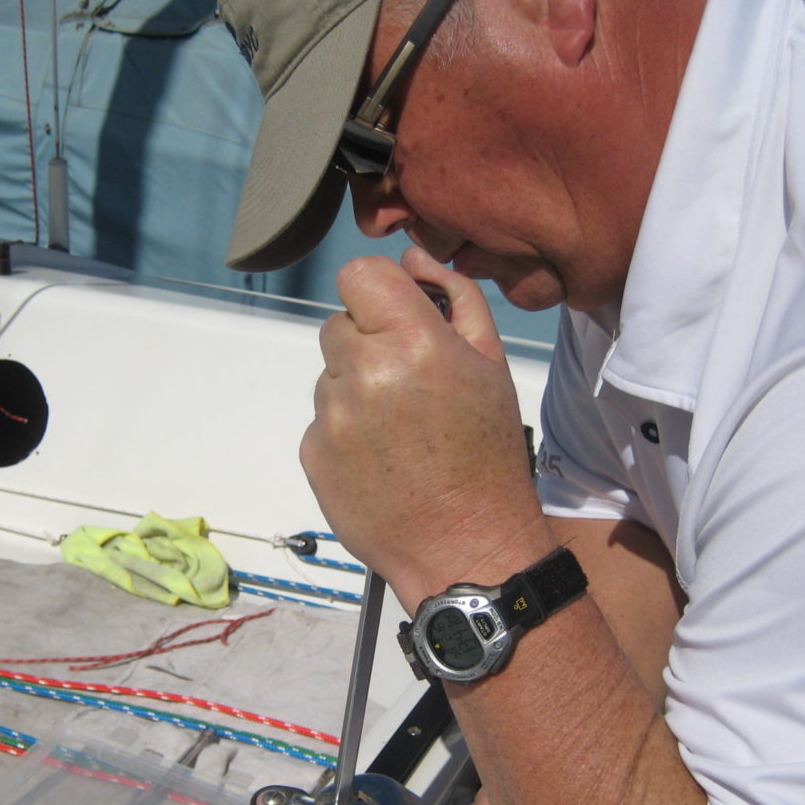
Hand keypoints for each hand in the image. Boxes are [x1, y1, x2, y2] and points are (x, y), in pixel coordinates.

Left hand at [301, 247, 547, 604]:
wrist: (464, 547)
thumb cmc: (488, 457)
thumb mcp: (492, 367)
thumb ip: (454, 299)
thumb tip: (413, 257)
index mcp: (413, 341)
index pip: (359, 274)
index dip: (377, 292)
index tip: (396, 318)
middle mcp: (364, 372)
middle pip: (340, 323)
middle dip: (369, 343)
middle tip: (410, 387)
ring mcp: (331, 415)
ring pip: (330, 374)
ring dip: (357, 389)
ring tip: (401, 433)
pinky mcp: (312, 453)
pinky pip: (321, 420)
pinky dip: (344, 432)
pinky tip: (382, 460)